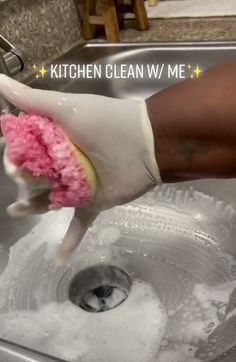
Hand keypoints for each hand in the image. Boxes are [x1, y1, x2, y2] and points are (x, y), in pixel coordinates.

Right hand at [0, 75, 160, 261]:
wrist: (145, 144)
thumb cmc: (105, 122)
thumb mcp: (66, 108)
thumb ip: (32, 100)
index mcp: (55, 139)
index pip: (25, 147)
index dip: (13, 152)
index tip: (10, 158)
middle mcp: (63, 163)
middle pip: (33, 176)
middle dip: (23, 177)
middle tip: (20, 174)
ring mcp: (76, 185)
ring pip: (47, 200)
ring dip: (32, 207)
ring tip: (17, 212)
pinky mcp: (91, 204)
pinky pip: (78, 224)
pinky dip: (69, 240)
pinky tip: (58, 258)